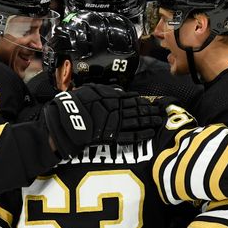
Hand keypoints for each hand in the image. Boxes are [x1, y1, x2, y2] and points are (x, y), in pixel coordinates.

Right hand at [41, 84, 163, 158]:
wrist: (66, 121)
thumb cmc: (75, 103)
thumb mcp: (90, 90)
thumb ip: (106, 91)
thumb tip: (119, 91)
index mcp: (112, 97)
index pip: (132, 99)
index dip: (142, 101)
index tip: (151, 102)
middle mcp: (117, 110)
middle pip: (138, 110)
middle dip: (150, 111)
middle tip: (160, 111)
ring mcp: (116, 123)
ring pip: (138, 121)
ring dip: (150, 121)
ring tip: (159, 120)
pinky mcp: (113, 136)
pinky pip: (131, 136)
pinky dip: (142, 134)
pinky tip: (151, 133)